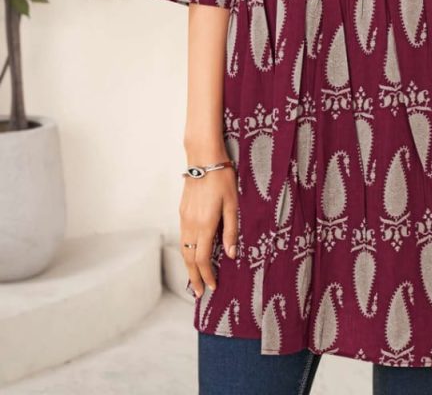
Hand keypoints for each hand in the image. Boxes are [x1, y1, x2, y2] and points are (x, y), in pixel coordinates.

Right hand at [179, 165, 238, 297]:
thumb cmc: (222, 178)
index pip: (202, 259)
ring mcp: (184, 217)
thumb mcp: (233, 204)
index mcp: (205, 225)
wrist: (204, 157)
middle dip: (194, 276)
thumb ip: (231, 230)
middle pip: (189, 258)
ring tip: (195, 277)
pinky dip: (186, 250)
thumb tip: (230, 255)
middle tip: (199, 291)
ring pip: (183, 248)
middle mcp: (191, 224)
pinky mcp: (182, 210)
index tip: (212, 287)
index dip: (206, 275)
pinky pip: (183, 236)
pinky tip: (192, 252)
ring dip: (188, 264)